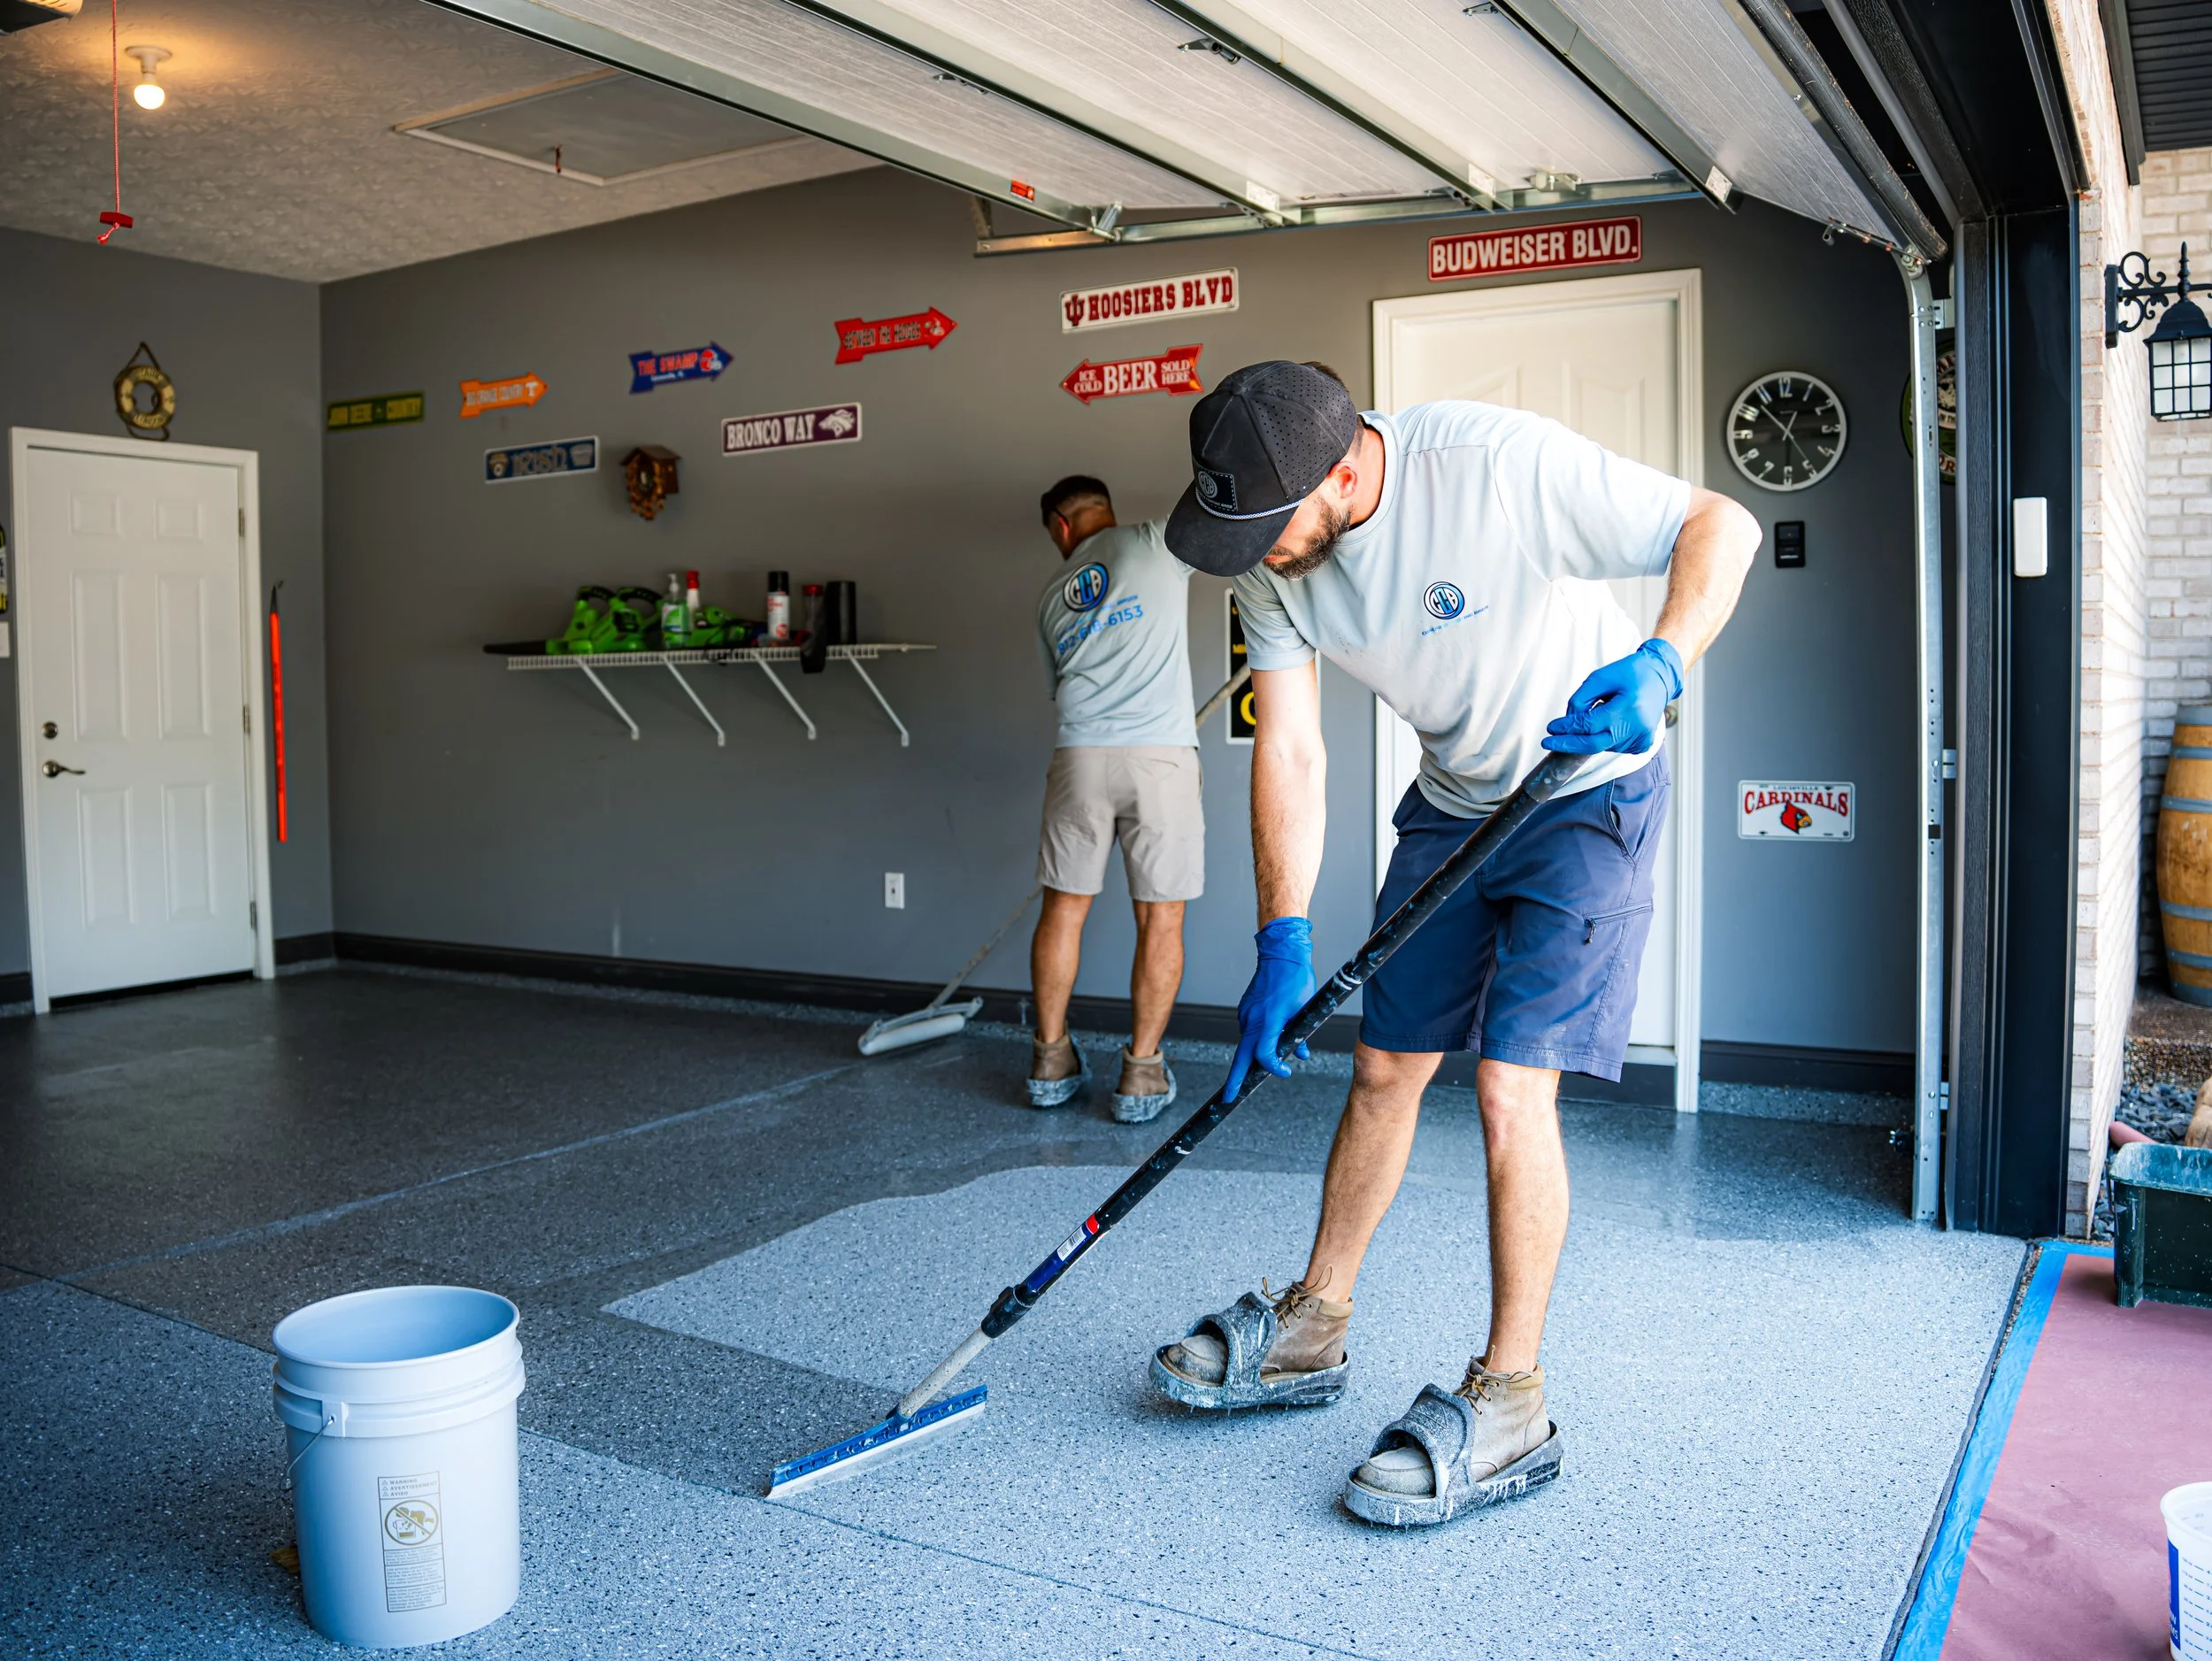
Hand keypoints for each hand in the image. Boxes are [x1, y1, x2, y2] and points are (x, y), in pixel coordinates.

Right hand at [1226, 916, 1316, 1097]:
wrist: (1281, 954)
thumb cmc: (1296, 980)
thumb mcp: (1304, 1010)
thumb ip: (1300, 1035)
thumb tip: (1301, 1055)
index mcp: (1268, 1020)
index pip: (1264, 1053)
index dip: (1273, 1067)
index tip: (1285, 1072)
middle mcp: (1252, 1018)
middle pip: (1240, 1056)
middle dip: (1235, 1079)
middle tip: (1229, 1098)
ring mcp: (1245, 1013)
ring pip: (1247, 1042)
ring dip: (1254, 1054)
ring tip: (1271, 1057)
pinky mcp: (1245, 1008)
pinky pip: (1249, 1030)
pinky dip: (1257, 1038)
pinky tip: (1270, 1035)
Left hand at [1543, 639, 1682, 755]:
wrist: (1660, 677)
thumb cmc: (1630, 674)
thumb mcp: (1601, 677)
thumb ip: (1581, 699)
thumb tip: (1567, 722)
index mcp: (1629, 708)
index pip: (1589, 725)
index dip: (1567, 728)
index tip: (1550, 728)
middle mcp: (1637, 728)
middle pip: (1593, 745)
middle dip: (1569, 745)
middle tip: (1548, 744)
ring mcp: (1641, 739)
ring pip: (1602, 745)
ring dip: (1589, 735)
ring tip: (1600, 712)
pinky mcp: (1642, 745)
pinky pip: (1612, 747)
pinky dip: (1603, 738)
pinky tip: (1610, 722)